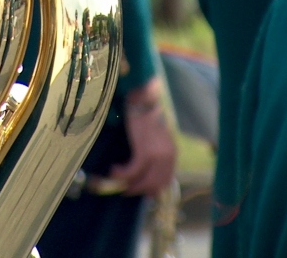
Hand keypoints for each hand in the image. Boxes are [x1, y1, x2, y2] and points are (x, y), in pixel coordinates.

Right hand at [110, 76, 176, 196]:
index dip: (152, 189)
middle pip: (155, 185)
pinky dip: (121, 173)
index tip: (139, 188)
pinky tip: (114, 169)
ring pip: (143, 181)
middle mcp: (168, 157)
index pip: (166, 181)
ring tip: (116, 176)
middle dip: (138, 190)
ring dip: (128, 184)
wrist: (145, 96)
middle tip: (124, 187)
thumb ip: (155, 151)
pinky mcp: (145, 151)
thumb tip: (143, 167)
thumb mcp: (156, 135)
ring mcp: (158, 156)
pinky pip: (132, 171)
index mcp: (172, 153)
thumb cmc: (147, 112)